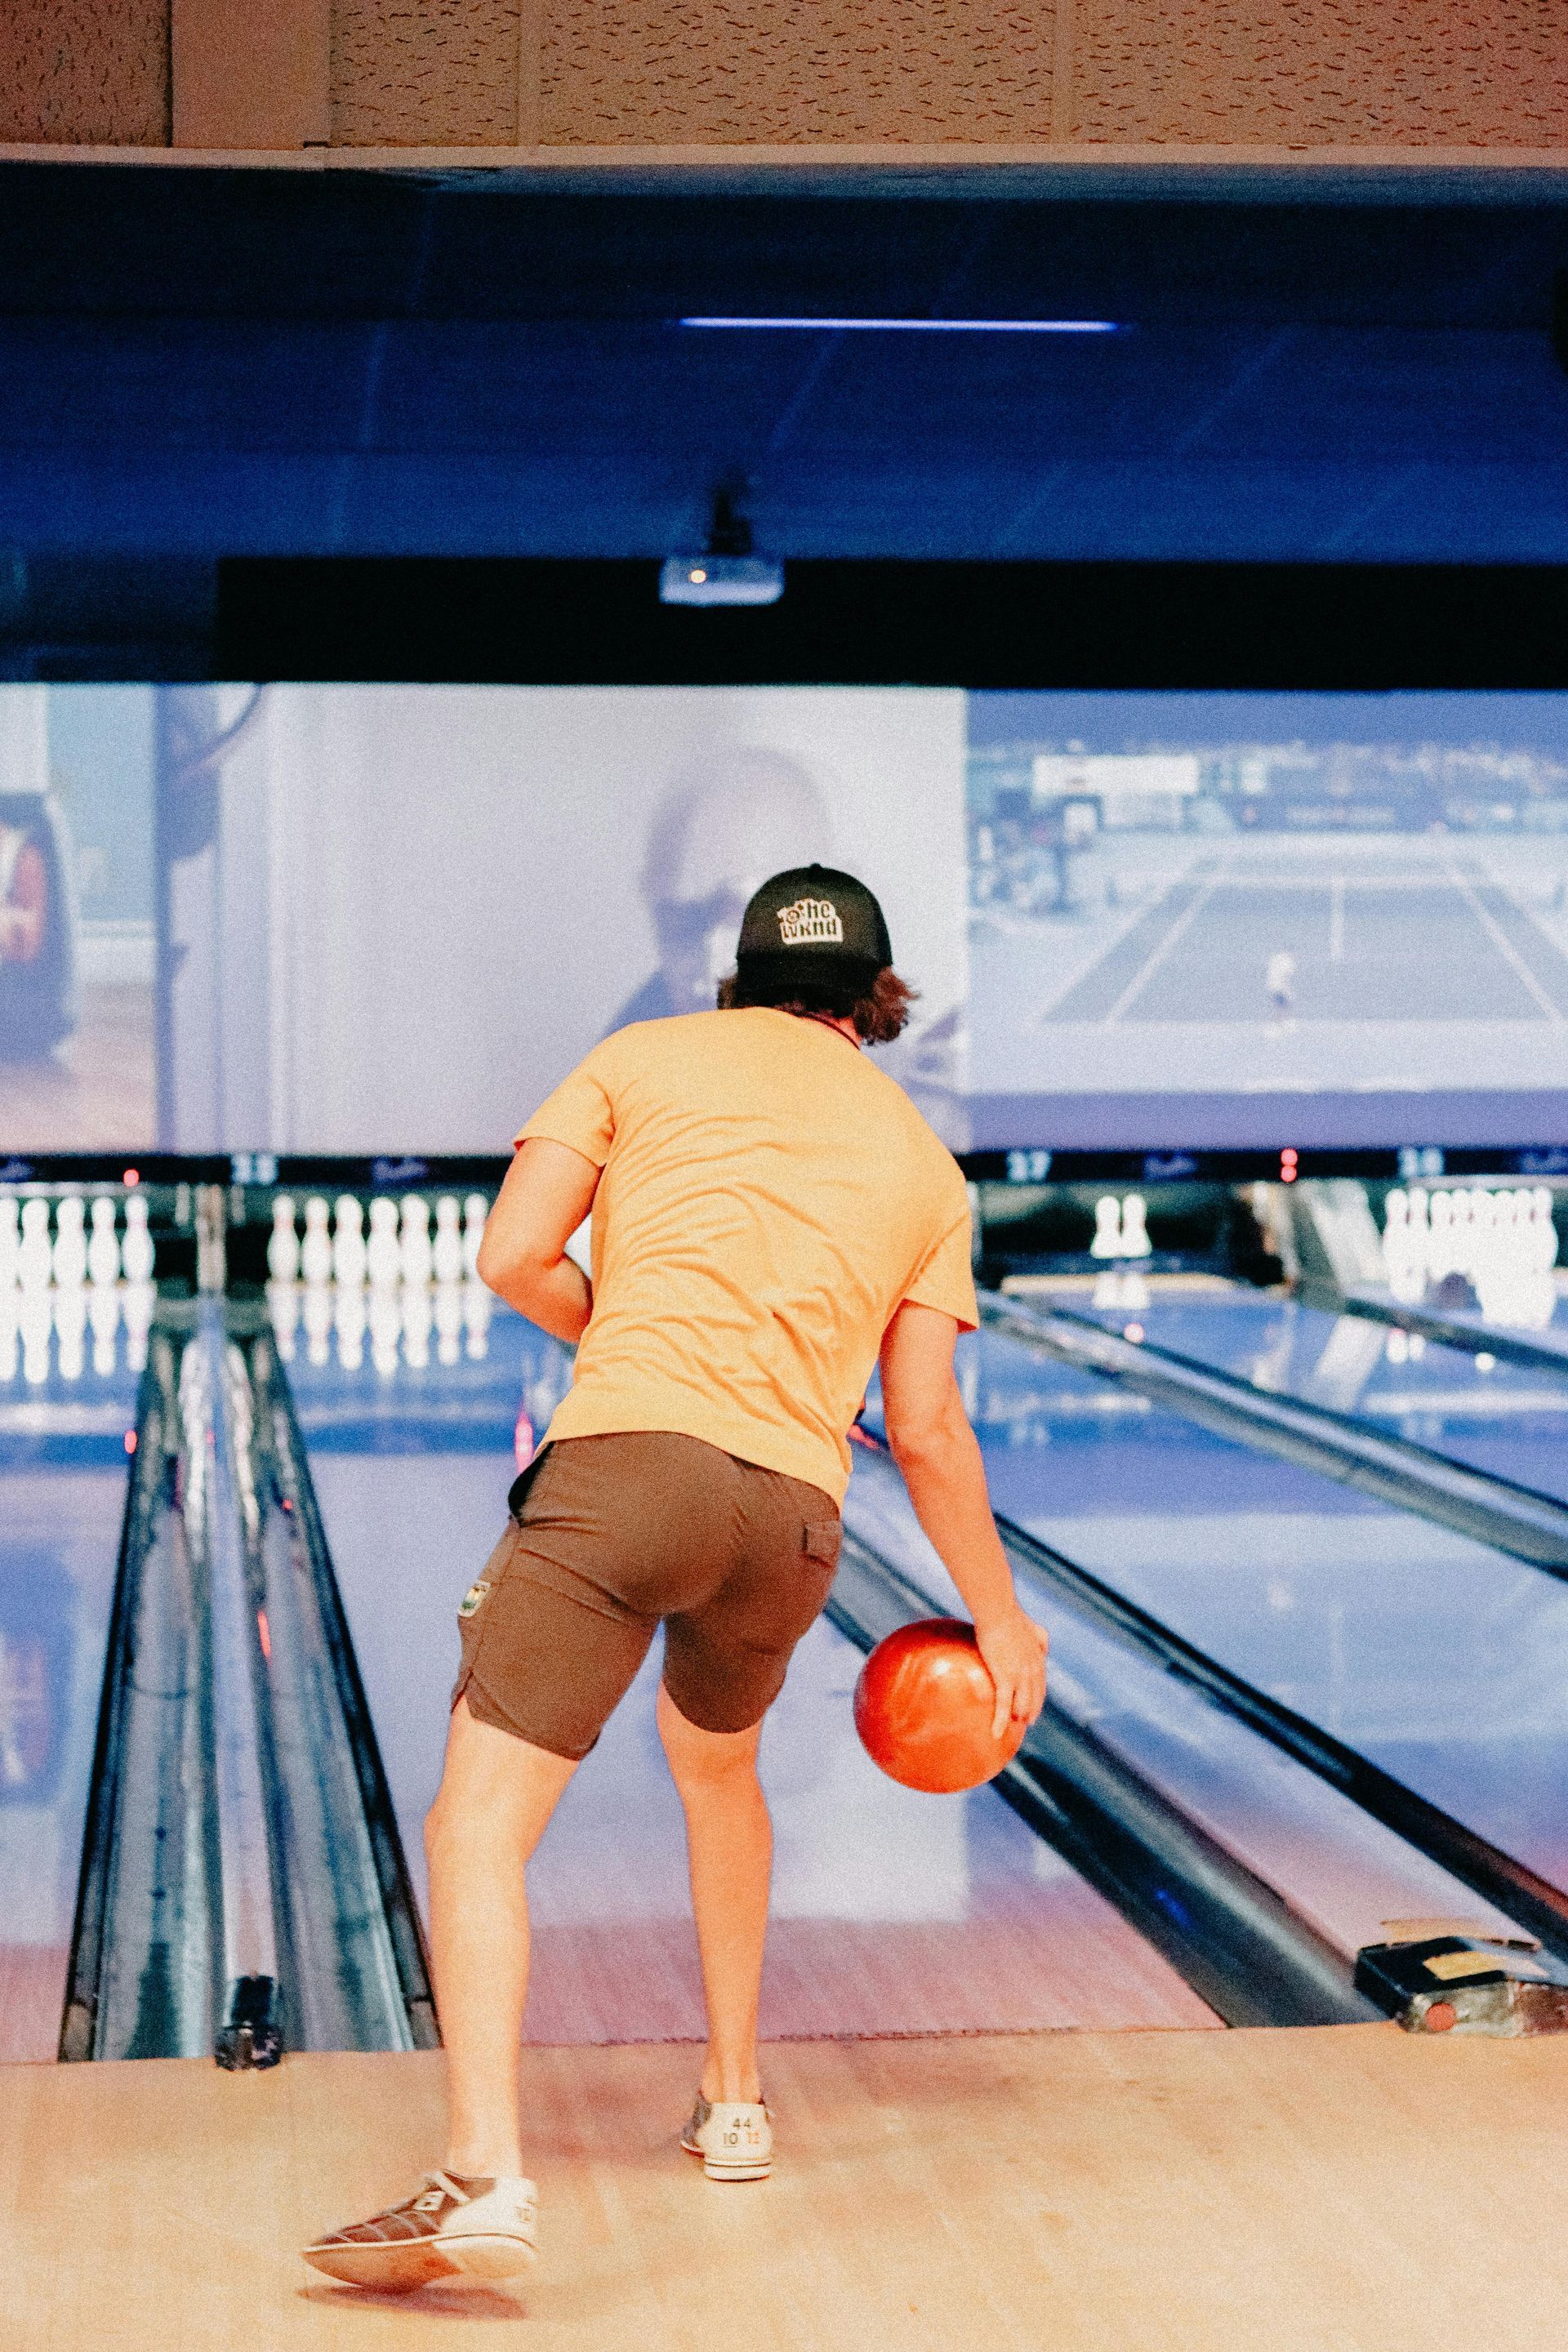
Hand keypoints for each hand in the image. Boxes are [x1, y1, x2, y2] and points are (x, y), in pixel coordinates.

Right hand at [974, 1607, 1048, 1741]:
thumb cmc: (1010, 1615)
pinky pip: (1004, 1705)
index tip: (1035, 1709)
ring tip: (1010, 1726)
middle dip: (1031, 1712)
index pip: (1041, 1685)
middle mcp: (1033, 1671)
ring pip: (1022, 1705)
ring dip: (1017, 1717)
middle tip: (1025, 1722)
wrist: (999, 1612)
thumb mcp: (1033, 1627)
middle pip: (1035, 1698)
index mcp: (1039, 1659)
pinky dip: (1000, 1721)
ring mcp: (1020, 1676)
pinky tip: (996, 1733)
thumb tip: (1045, 1649)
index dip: (1039, 1699)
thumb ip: (1041, 1638)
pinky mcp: (1005, 1678)